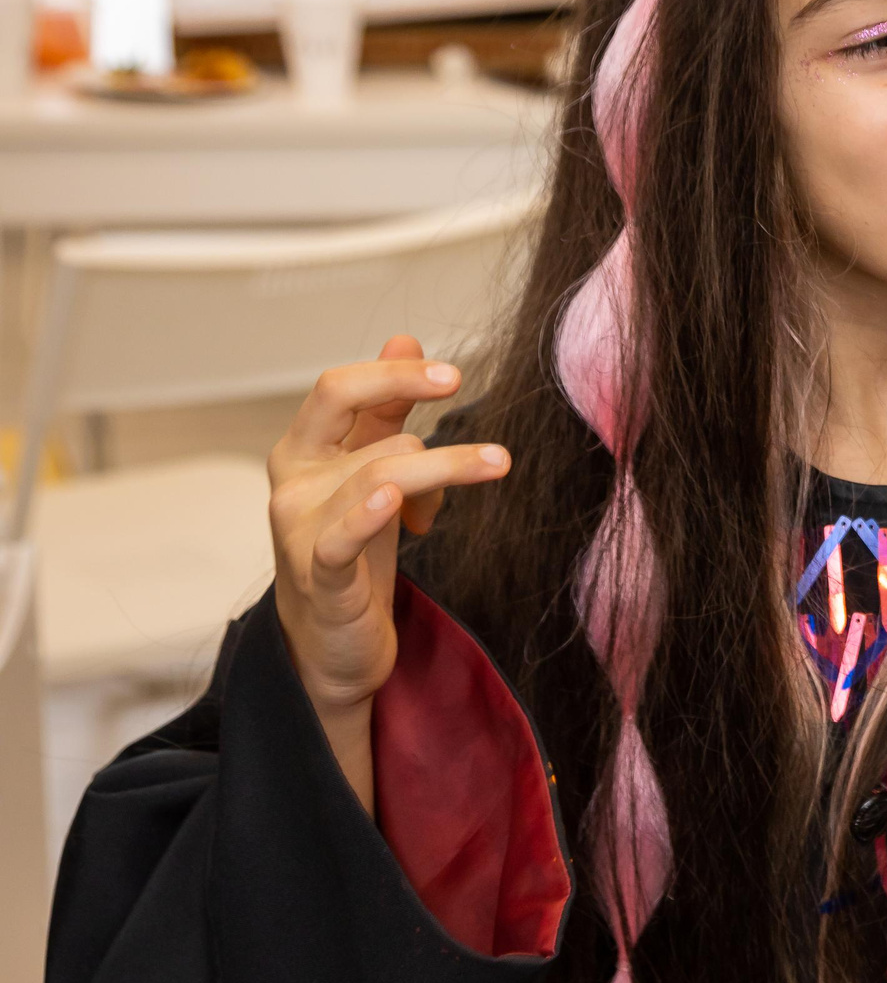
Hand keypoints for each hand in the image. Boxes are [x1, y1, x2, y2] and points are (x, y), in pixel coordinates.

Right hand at [267, 335, 509, 812]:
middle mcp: (294, 483)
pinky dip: (369, 517)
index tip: (453, 374)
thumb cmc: (354, 549)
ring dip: (444, 464)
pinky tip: (398, 503)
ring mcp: (301, 530)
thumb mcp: (369, 474)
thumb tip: (405, 340)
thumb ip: (383, 413)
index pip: (337, 390)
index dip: (392, 375)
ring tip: (496, 462)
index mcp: (304, 451)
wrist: (332, 642)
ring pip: (377, 474)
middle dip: (407, 395)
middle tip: (461, 384)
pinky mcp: (322, 577)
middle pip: (351, 417)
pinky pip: (341, 538)